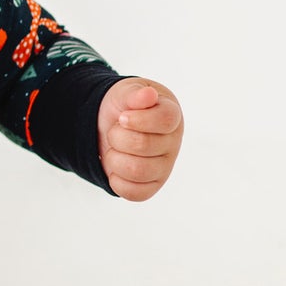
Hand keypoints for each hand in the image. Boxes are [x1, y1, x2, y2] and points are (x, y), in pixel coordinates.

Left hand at [96, 77, 183, 201]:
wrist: (112, 125)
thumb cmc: (125, 107)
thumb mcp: (126, 92)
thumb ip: (135, 93)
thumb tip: (148, 95)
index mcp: (172, 116)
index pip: (165, 120)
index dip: (139, 120)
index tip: (123, 117)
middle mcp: (172, 143)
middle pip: (143, 145)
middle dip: (118, 136)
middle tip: (115, 130)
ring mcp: (164, 167)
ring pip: (137, 171)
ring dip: (114, 158)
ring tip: (115, 148)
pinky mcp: (152, 186)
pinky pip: (134, 193)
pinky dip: (116, 180)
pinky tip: (116, 166)